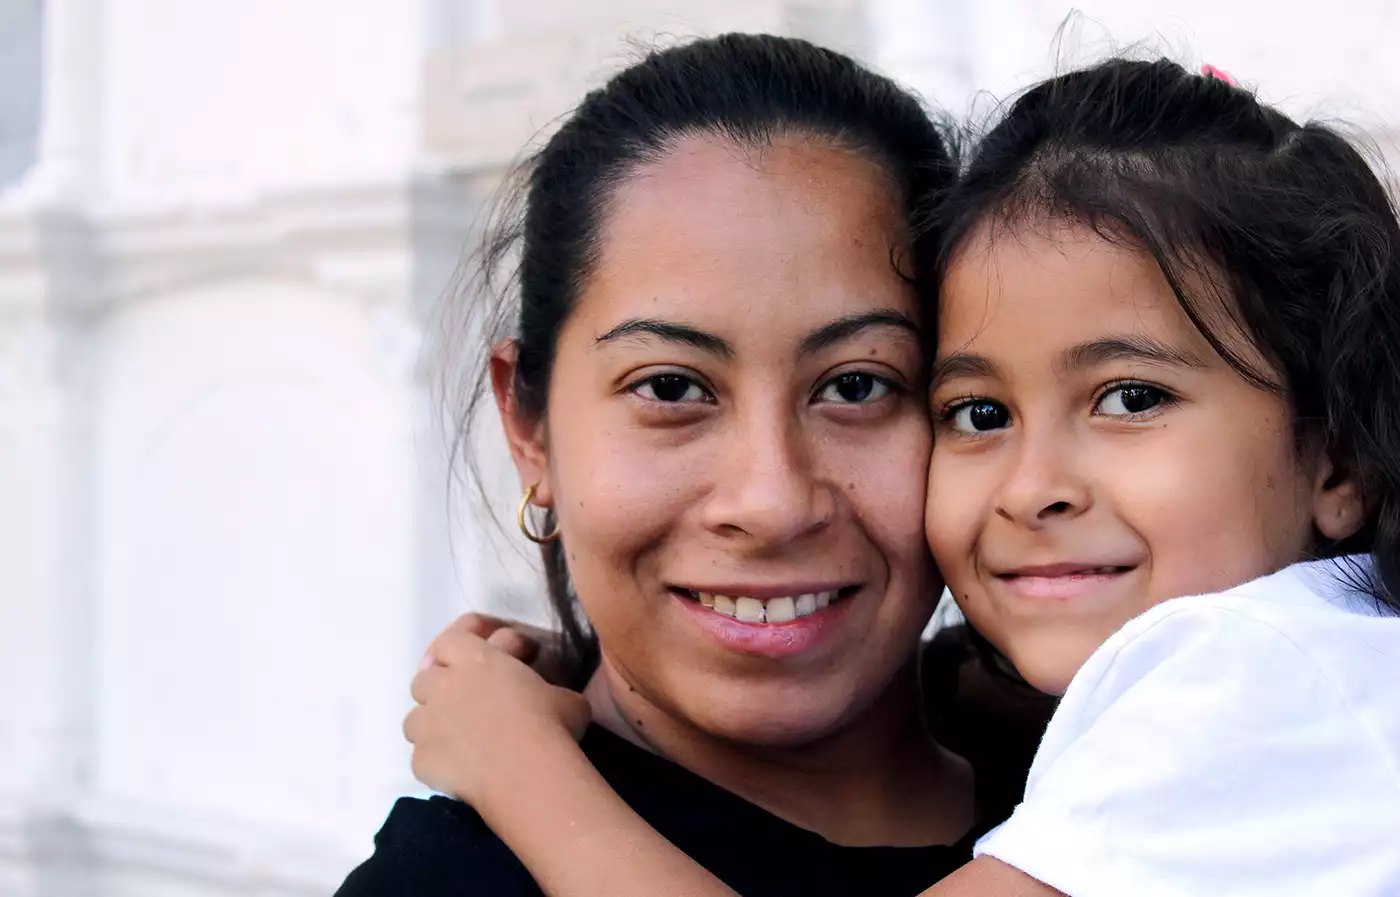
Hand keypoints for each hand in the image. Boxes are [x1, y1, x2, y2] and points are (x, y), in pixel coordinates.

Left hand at [404, 614, 591, 807]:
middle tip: (466, 701)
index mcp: (478, 661)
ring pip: (414, 719)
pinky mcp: (422, 760)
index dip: (460, 644)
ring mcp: (428, 725)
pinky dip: (437, 761)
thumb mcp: (564, 697)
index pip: (451, 640)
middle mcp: (445, 687)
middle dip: (440, 687)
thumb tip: (552, 700)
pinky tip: (459, 771)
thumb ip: (546, 690)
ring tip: (458, 740)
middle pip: (424, 679)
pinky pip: (421, 757)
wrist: (528, 775)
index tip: (478, 652)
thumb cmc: (551, 725)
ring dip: (432, 725)